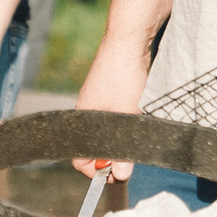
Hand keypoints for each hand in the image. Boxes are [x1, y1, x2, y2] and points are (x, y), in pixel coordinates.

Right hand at [71, 41, 151, 179]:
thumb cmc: (122, 75)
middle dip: (111, 158)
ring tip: (137, 137)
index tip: (120, 173)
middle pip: (93, 149)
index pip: (80, 159)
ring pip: (105, 136)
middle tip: (132, 158)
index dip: (98, 171)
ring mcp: (97, 105)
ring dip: (120, 142)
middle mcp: (86, 116)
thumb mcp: (127, 116)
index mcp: (82, 122)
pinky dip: (124, 128)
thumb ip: (124, 147)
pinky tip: (136, 120)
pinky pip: (112, 122)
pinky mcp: (110, 96)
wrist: (127, 41)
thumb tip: (121, 174)